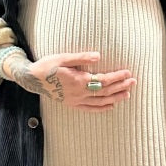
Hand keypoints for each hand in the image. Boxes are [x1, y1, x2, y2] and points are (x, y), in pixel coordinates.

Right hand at [4, 50, 135, 110]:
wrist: (32, 79)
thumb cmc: (47, 65)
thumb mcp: (63, 57)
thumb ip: (82, 58)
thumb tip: (98, 56)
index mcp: (79, 81)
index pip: (103, 80)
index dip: (117, 77)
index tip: (128, 73)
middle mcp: (79, 93)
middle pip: (105, 91)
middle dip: (121, 86)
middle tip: (133, 82)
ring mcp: (75, 100)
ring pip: (100, 102)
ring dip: (115, 98)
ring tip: (127, 94)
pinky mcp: (71, 104)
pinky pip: (90, 109)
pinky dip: (102, 108)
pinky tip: (110, 106)